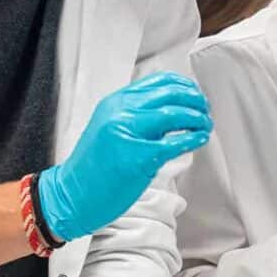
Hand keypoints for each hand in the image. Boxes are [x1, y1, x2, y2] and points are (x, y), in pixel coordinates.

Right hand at [37, 72, 211, 241]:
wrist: (71, 195)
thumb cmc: (92, 167)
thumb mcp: (108, 127)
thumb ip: (135, 114)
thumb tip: (171, 109)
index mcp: (114, 103)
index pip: (158, 81)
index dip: (184, 85)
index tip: (195, 94)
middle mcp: (120, 113)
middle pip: (171, 94)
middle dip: (195, 100)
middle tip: (204, 110)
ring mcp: (128, 134)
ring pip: (175, 114)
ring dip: (198, 118)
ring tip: (205, 125)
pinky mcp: (138, 158)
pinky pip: (175, 143)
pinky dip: (193, 138)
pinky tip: (199, 139)